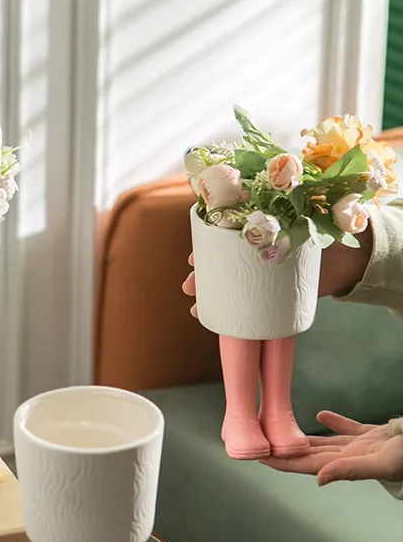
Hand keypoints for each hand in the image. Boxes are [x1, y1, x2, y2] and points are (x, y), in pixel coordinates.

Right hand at [181, 232, 372, 318]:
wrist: (351, 258)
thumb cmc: (325, 231)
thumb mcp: (301, 221)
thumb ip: (281, 221)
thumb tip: (262, 221)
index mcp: (255, 229)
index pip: (219, 237)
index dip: (203, 248)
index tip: (193, 258)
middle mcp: (251, 252)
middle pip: (216, 263)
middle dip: (199, 276)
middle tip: (189, 287)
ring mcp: (258, 274)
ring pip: (225, 284)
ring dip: (207, 297)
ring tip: (197, 309)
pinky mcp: (268, 294)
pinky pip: (242, 304)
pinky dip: (227, 313)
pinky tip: (214, 320)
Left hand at [259, 411, 402, 486]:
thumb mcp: (385, 462)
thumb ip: (352, 471)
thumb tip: (319, 481)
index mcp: (351, 465)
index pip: (308, 464)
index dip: (283, 462)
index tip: (259, 457)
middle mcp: (353, 457)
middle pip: (311, 454)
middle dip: (285, 451)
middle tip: (261, 444)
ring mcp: (365, 446)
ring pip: (327, 443)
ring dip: (304, 439)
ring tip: (281, 432)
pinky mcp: (378, 436)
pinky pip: (352, 429)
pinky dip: (336, 423)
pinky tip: (321, 415)